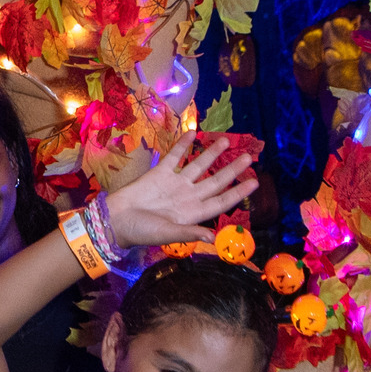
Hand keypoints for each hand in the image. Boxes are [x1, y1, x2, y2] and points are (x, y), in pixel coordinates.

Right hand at [103, 133, 262, 249]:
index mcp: (193, 213)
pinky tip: (193, 133)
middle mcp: (188, 197)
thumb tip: (213, 238)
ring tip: (226, 140)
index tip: (255, 182)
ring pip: (198, 166)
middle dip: (232, 169)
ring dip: (212, 154)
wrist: (115, 220)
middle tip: (248, 157)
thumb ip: (189, 233)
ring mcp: (175, 183)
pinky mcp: (160, 173)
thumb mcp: (167, 234)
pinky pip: (175, 157)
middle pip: (215, 181)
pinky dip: (183, 145)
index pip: (221, 201)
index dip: (238, 192)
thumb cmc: (141, 231)